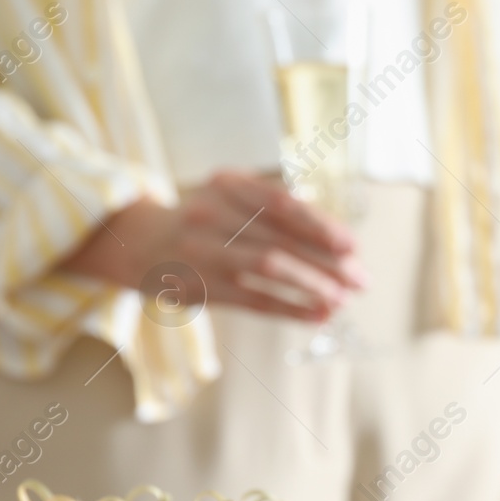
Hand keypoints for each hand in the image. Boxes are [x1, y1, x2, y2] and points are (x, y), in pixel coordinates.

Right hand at [61, 170, 364, 320]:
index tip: (353, 247)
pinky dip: (291, 308)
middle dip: (330, 263)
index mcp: (228, 184)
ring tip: (343, 301)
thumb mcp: (233, 199)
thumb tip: (343, 244)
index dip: (324, 227)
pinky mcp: (199, 286)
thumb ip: (279, 212)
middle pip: (283, 239)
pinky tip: (318, 316)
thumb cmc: (205, 220)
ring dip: (314, 286)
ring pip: (271, 268)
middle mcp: (212, 213)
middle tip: (361, 281)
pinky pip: (254, 299)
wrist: (138, 241)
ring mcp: (203, 250)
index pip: (285, 205)